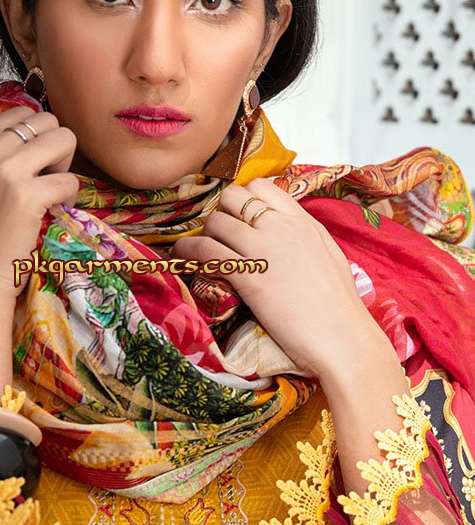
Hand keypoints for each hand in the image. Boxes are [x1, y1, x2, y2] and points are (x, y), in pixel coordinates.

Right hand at [0, 105, 79, 297]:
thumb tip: (39, 129)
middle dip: (55, 149)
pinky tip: (50, 214)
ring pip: (65, 139)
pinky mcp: (27, 195)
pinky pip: (70, 180)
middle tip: (43, 180)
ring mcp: (6, 170)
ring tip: (49, 193)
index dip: (36, 138)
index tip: (29, 167)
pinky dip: (69, 198)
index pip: (23, 112)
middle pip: (48, 121)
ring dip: (65, 167)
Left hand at [171, 176, 381, 377]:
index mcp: (303, 222)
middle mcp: (282, 227)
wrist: (343, 338)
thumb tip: (290, 236)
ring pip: (217, 221)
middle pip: (234, 197)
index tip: (236, 214)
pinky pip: (206, 251)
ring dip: (201, 233)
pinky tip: (181, 257)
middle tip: (218, 235)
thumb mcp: (329, 257)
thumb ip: (306, 239)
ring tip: (194, 249)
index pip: (263, 187)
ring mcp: (264, 249)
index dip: (243, 197)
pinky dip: (188, 251)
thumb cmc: (340, 307)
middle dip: (220, 212)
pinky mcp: (248, 276)